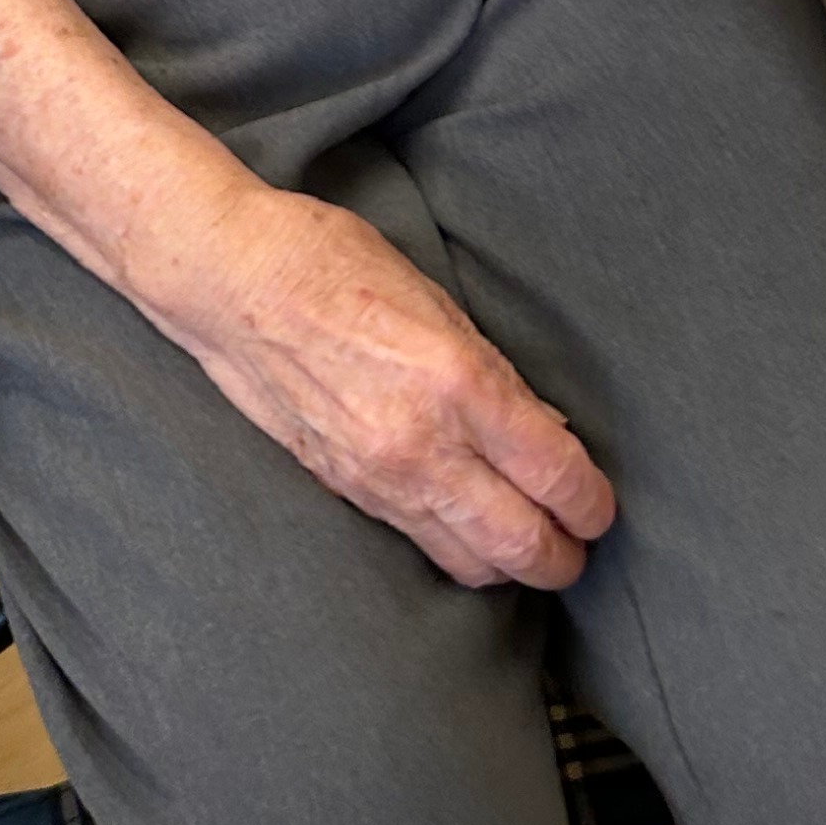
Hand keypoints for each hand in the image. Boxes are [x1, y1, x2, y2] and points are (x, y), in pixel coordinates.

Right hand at [155, 183, 615, 590]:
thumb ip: (493, 373)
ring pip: (471, 563)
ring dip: (510, 564)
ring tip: (527, 544)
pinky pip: (418, 542)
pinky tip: (464, 525)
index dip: (594, 504)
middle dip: (565, 557)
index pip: (558, 478)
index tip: (600, 503)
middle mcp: (424, 445)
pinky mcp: (343, 489)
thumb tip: (546, 431)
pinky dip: (454, 546)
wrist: (226, 279)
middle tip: (578, 544)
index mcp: (459, 383)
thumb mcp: (435, 298)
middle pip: (524, 547)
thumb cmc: (328, 261)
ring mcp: (379, 476)